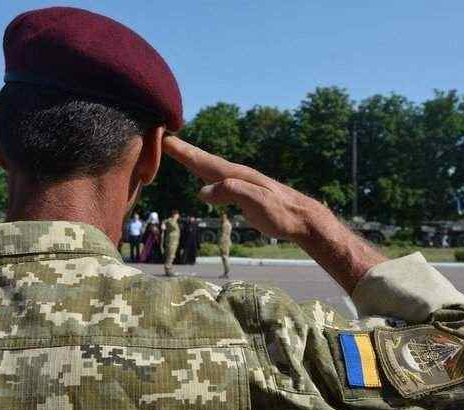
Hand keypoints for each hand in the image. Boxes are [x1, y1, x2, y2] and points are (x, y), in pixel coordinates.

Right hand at [162, 135, 323, 241]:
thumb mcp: (257, 202)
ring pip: (209, 169)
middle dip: (182, 149)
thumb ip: (231, 192)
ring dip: (192, 159)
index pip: (203, 160)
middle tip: (161, 136)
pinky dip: (206, 176)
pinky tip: (204, 182)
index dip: (182, 150)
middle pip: (203, 160)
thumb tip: (201, 191)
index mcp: (235, 175)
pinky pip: (217, 181)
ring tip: (177, 151)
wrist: (302, 219)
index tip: (162, 137)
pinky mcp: (243, 194)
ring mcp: (239, 183)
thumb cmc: (281, 212)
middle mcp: (235, 175)